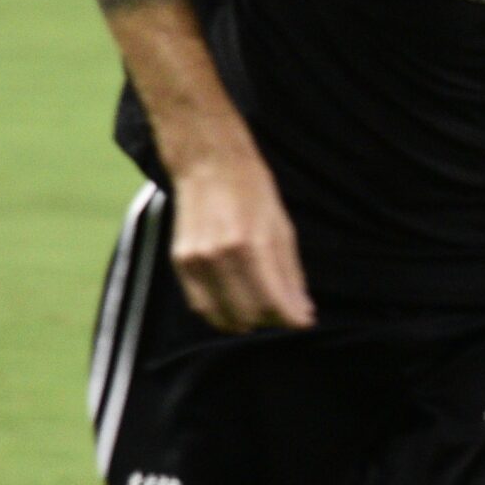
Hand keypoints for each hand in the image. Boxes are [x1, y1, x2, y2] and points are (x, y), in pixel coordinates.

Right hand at [169, 145, 314, 333]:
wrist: (208, 163)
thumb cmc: (252, 191)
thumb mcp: (282, 229)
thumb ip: (291, 274)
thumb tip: (302, 312)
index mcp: (250, 245)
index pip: (274, 302)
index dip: (293, 319)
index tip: (305, 321)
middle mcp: (219, 256)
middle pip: (249, 315)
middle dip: (273, 320)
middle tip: (285, 311)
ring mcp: (196, 261)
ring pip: (223, 316)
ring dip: (247, 321)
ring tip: (262, 309)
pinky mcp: (180, 262)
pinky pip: (200, 305)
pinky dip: (221, 313)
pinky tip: (236, 305)